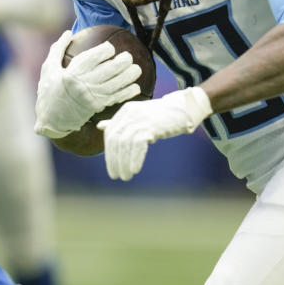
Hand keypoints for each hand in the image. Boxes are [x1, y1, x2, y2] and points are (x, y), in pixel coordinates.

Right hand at [34, 30, 142, 138]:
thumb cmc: (48, 91)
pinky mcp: (97, 107)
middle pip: (109, 70)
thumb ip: (58, 49)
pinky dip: (127, 93)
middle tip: (128, 56)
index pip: (94, 57)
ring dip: (129, 76)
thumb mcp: (48, 68)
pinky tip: (136, 88)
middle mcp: (84, 85)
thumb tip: (68, 32)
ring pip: (116, 84)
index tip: (110, 48)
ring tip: (137, 69)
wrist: (50, 119)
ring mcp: (92, 97)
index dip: (106, 50)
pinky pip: (115, 98)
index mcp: (72, 73)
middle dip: (123, 61)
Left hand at [97, 87, 211, 180]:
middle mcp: (130, 113)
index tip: (112, 168)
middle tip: (115, 176)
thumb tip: (100, 127)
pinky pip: (139, 144)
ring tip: (126, 176)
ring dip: (124, 162)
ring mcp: (141, 118)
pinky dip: (135, 158)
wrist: (183, 108)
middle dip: (114, 160)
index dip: (109, 153)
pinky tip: (135, 169)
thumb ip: (119, 122)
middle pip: (115, 139)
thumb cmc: (159, 115)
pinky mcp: (152, 125)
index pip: (110, 134)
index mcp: (125, 111)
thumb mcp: (136, 116)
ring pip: (125, 143)